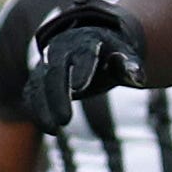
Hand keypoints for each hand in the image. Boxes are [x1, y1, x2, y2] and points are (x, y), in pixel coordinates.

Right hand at [24, 0, 144, 131]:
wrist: (90, 41)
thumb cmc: (113, 52)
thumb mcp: (127, 56)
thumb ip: (132, 67)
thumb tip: (140, 80)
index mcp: (86, 41)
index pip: (84, 53)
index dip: (82, 68)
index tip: (80, 88)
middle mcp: (61, 49)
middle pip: (55, 70)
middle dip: (58, 95)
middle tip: (65, 120)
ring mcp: (47, 62)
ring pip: (39, 83)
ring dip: (43, 107)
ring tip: (53, 131)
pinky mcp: (39, 76)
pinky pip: (32, 92)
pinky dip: (36, 110)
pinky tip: (48, 128)